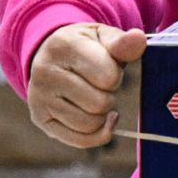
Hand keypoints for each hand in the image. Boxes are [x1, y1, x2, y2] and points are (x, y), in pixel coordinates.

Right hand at [27, 22, 145, 148]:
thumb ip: (123, 43)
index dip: (115, 76)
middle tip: (99, 85)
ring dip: (101, 116)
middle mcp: (46, 72)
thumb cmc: (88, 47)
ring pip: (89, 124)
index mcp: (65, 46)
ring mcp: (39, 97)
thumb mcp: (105, 37)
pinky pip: (79, 140)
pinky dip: (96, 134)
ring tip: (94, 98)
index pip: (108, 77)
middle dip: (108, 96)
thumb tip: (138, 38)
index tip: (107, 69)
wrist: (52, 54)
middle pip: (99, 103)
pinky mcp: (40, 118)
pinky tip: (98, 119)